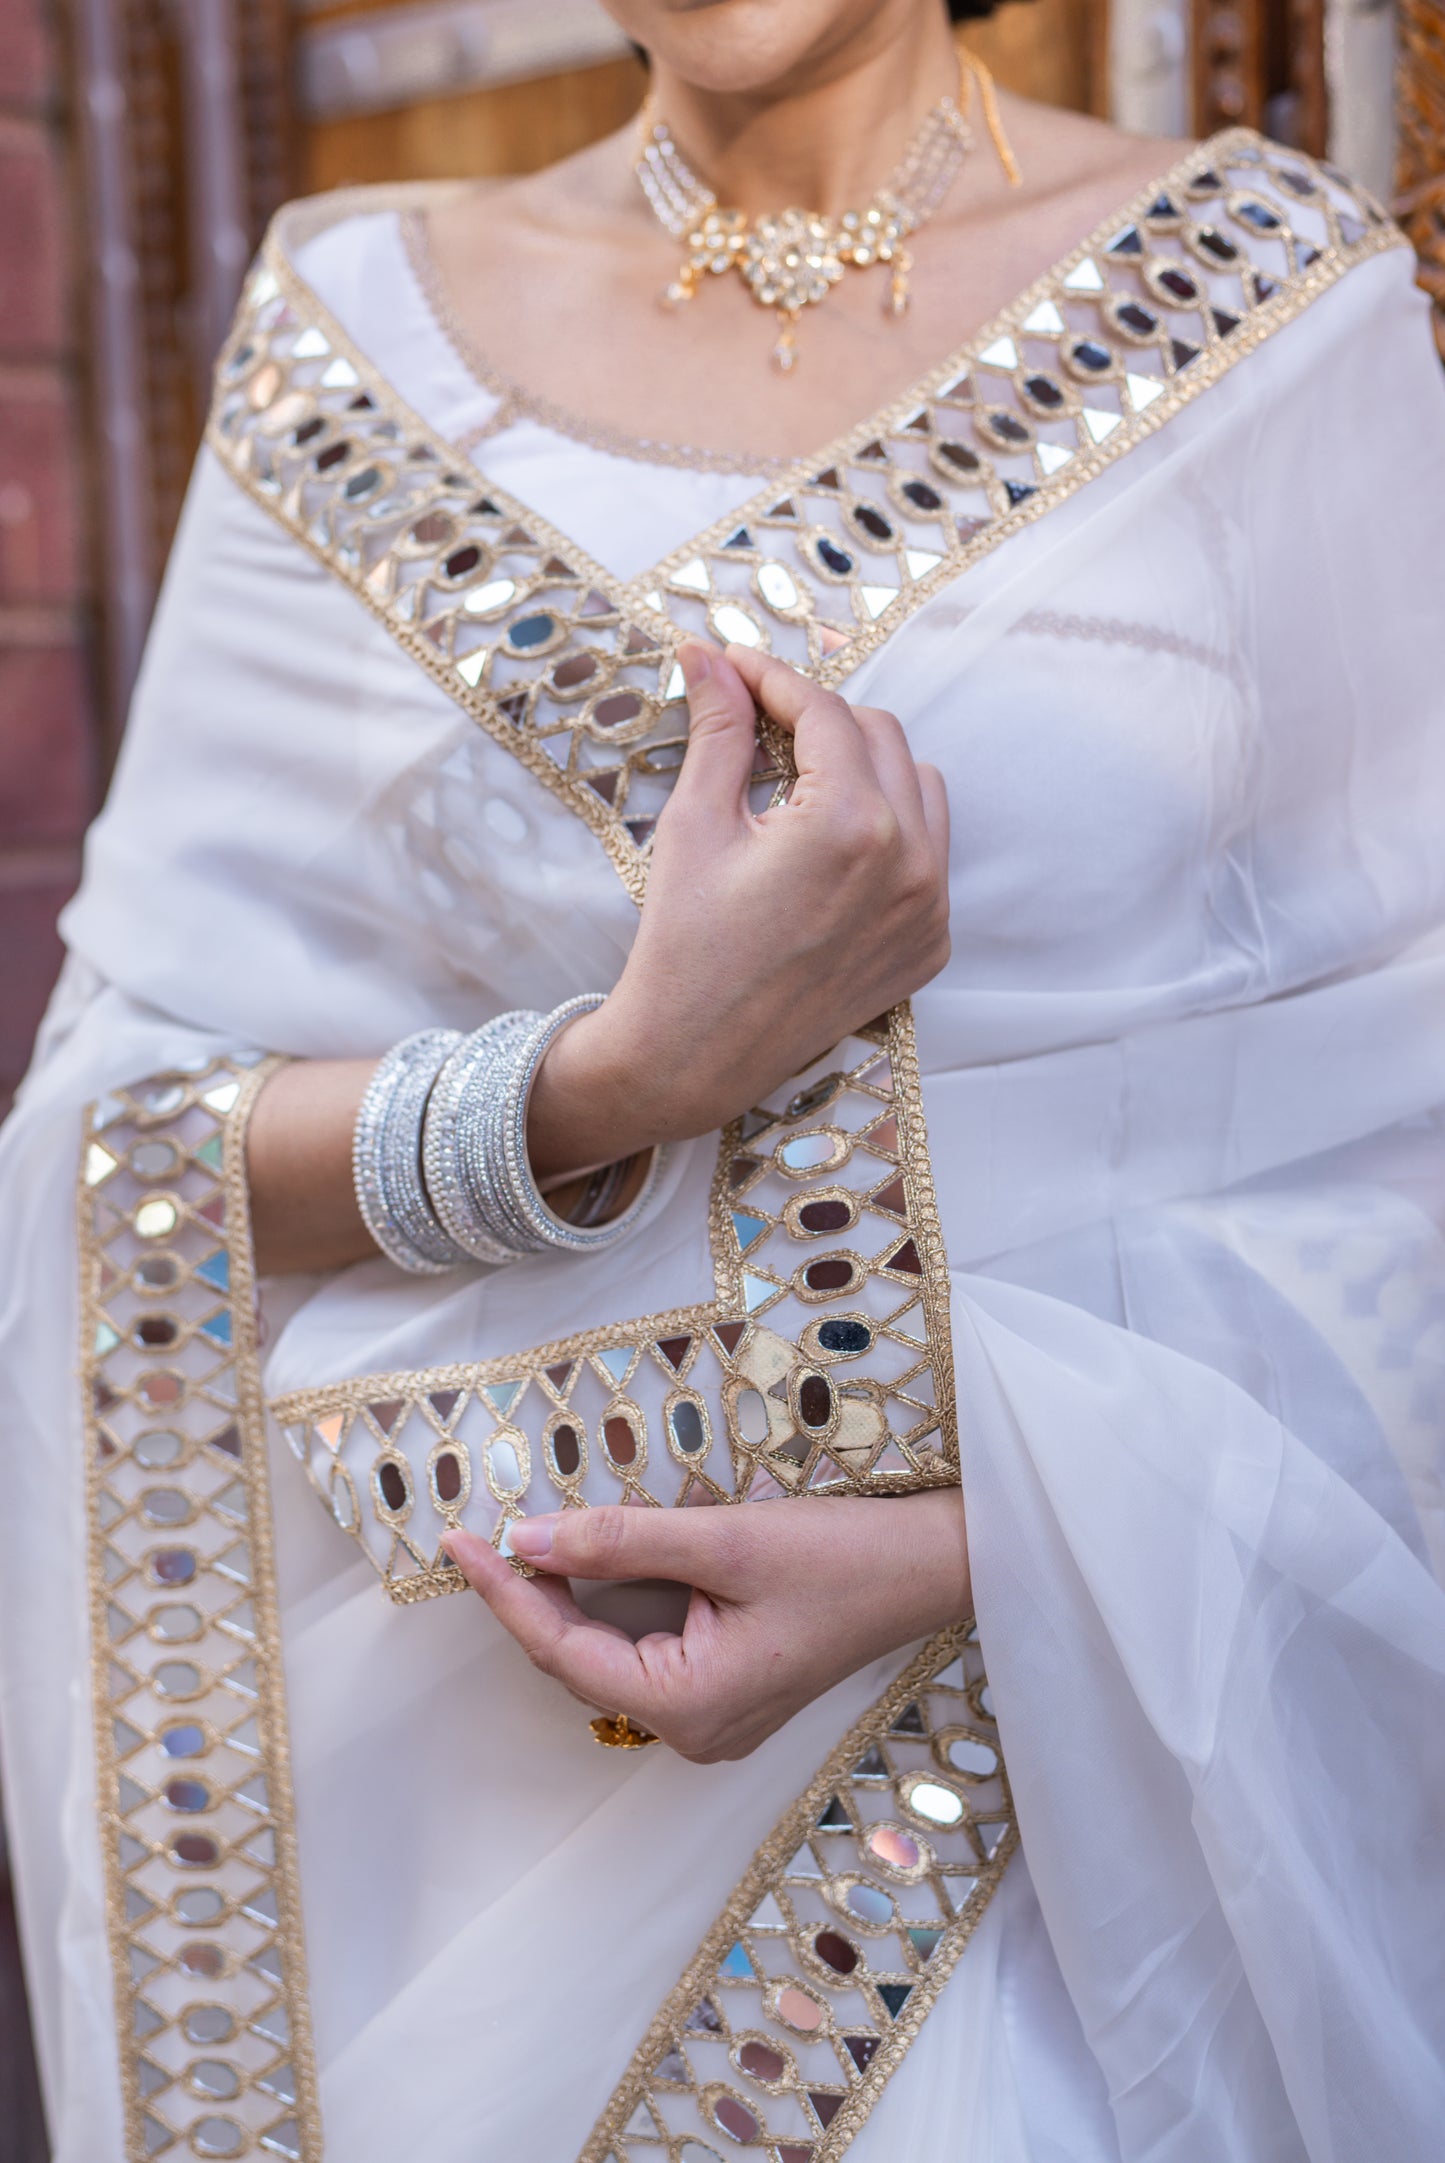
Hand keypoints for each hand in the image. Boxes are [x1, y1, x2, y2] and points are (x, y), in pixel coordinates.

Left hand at [442, 1491, 968, 1761]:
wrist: (931, 1570)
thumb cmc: (839, 1556)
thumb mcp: (721, 1540)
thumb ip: (620, 1541)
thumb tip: (528, 1539)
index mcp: (689, 1707)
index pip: (563, 1649)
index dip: (504, 1594)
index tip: (457, 1543)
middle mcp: (695, 1731)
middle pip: (581, 1662)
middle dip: (530, 1599)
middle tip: (481, 1534)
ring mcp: (715, 1719)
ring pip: (610, 1660)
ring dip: (569, 1603)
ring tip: (520, 1545)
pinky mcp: (730, 1693)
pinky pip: (646, 1655)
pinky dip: (612, 1611)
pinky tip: (591, 1566)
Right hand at [527, 640, 949, 1180]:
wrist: (695, 1056)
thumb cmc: (683, 945)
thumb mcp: (695, 825)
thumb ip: (718, 730)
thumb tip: (708, 656)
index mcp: (850, 824)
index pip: (824, 712)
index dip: (772, 680)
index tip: (733, 667)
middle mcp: (908, 861)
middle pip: (879, 735)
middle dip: (819, 721)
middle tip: (757, 727)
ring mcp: (927, 908)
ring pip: (919, 787)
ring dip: (866, 768)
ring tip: (799, 787)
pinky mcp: (930, 943)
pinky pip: (928, 854)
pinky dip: (888, 832)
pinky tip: (826, 851)